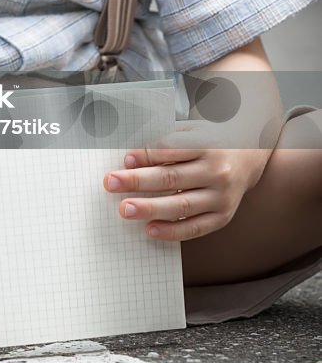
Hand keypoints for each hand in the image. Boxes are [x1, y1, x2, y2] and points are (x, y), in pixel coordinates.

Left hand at [103, 129, 271, 241]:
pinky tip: (150, 229)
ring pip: (181, 205)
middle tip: (112, 183)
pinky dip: (172, 231)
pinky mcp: (223, 217)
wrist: (251, 158)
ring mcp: (221, 197)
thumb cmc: (212, 142)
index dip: (147, 155)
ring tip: (125, 209)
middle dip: (138, 181)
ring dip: (150, 209)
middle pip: (172, 178)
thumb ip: (167, 139)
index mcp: (207, 144)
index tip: (125, 160)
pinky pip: (195, 228)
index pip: (172, 150)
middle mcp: (216, 171)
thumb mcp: (194, 131)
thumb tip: (131, 155)